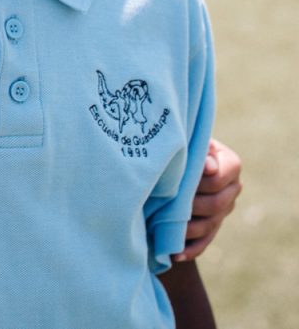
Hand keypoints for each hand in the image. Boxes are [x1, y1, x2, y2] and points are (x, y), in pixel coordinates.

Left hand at [175, 137, 241, 260]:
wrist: (174, 159)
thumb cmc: (179, 144)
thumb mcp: (188, 141)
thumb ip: (198, 152)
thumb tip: (208, 167)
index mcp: (230, 164)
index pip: (217, 180)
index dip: (197, 183)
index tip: (176, 182)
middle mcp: (232, 188)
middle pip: (216, 206)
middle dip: (190, 207)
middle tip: (164, 207)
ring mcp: (224, 210)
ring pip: (209, 226)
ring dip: (186, 230)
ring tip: (163, 231)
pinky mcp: (213, 226)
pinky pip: (204, 242)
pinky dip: (190, 249)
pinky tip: (174, 255)